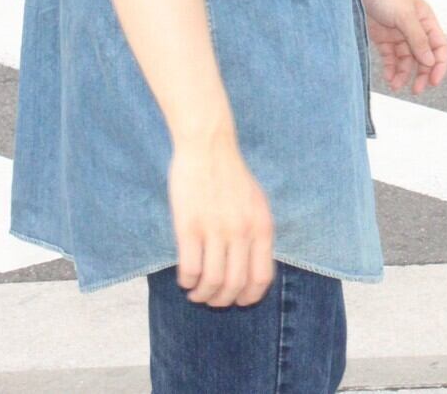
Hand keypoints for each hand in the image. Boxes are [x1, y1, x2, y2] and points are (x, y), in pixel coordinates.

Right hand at [167, 135, 274, 307]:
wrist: (208, 146)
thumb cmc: (231, 173)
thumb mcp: (257, 202)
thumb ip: (256, 232)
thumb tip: (253, 266)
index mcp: (261, 227)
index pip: (261, 277)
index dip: (249, 296)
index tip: (238, 301)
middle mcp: (241, 232)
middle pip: (235, 284)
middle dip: (223, 300)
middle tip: (212, 300)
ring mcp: (215, 229)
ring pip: (212, 281)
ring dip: (202, 295)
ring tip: (195, 294)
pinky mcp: (189, 226)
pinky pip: (190, 267)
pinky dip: (187, 280)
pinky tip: (185, 279)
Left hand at [357, 0, 446, 95]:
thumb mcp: (405, 15)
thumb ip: (418, 39)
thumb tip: (430, 62)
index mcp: (426, 20)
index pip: (439, 47)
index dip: (439, 65)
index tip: (433, 82)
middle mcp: (414, 28)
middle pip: (423, 57)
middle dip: (421, 74)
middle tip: (415, 90)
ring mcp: (398, 33)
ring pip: (406, 60)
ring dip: (403, 74)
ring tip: (395, 86)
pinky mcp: (382, 37)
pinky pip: (390, 58)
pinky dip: (390, 69)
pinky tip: (388, 78)